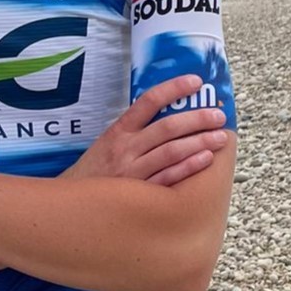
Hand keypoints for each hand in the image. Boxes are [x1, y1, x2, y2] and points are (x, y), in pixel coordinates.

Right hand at [62, 74, 228, 186]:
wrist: (70, 209)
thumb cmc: (93, 176)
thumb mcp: (106, 145)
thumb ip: (133, 132)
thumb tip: (166, 116)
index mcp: (118, 132)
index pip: (148, 101)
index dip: (173, 88)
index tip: (195, 81)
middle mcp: (125, 148)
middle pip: (166, 127)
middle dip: (197, 118)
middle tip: (218, 114)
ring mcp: (133, 172)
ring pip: (171, 151)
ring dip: (200, 142)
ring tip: (220, 136)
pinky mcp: (139, 195)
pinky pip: (168, 178)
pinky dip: (189, 167)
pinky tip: (206, 159)